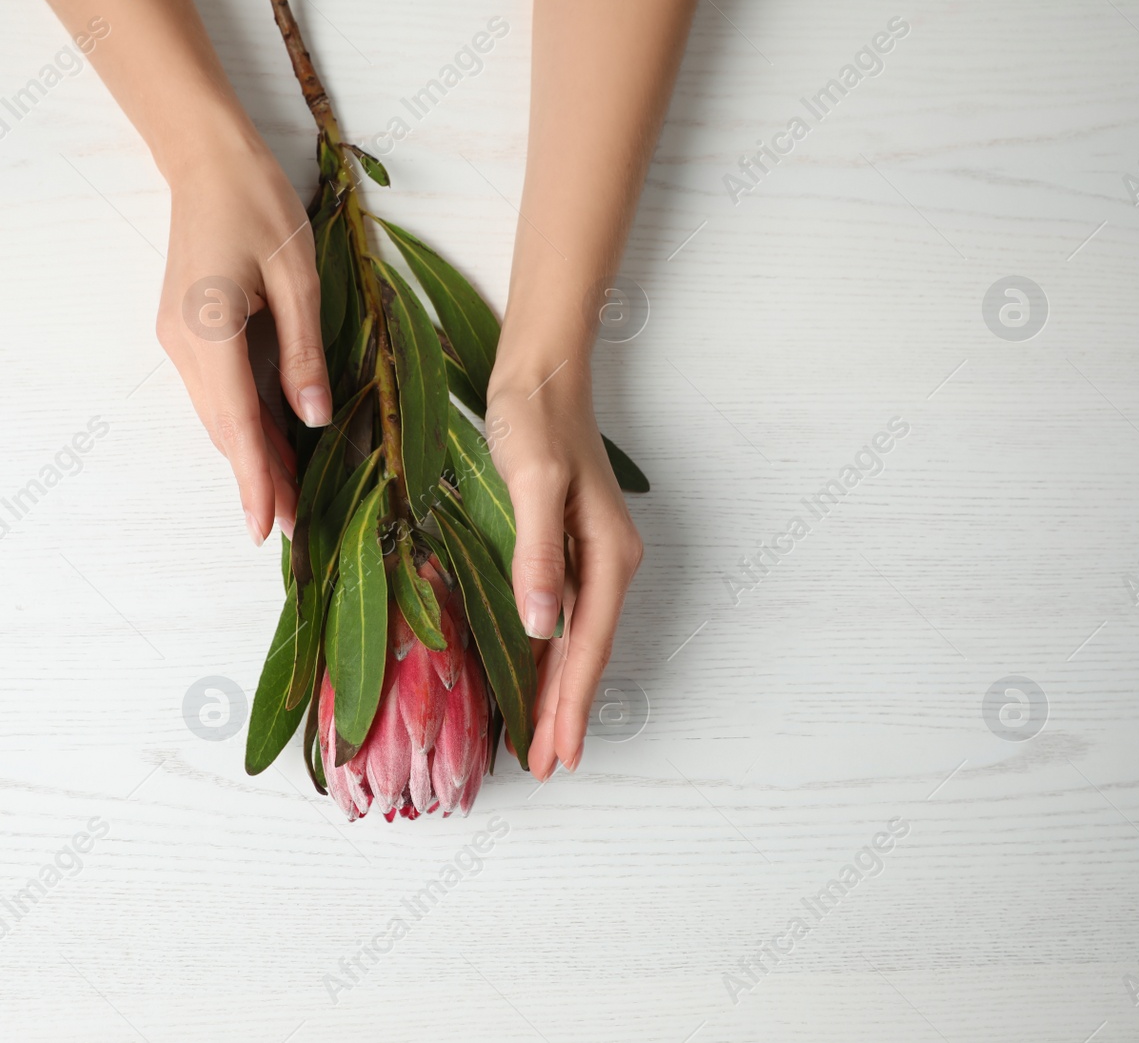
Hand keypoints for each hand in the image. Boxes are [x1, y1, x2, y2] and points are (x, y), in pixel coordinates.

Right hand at [155, 139, 329, 544]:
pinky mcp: (185, 334)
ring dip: (250, 457)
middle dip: (258, 481)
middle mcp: (184, 345)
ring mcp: (178, 341)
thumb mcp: (296, 275)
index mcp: (210, 330)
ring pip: (219, 416)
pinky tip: (271, 446)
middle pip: (224, 430)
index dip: (254, 480)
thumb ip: (303, 350)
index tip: (269, 529)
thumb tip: (314, 418)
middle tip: (297, 529)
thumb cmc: (256, 203)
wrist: (205, 161)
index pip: (235, 423)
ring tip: (289, 499)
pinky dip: (243, 425)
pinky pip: (217, 394)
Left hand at [486, 358, 643, 779]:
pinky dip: (550, 651)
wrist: (542, 372)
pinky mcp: (568, 543)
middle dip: (567, 711)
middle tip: (550, 766)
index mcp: (606, 556)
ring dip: (559, 688)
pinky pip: (563, 614)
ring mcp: (591, 554)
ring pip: (575, 639)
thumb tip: (542, 624)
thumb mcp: (532, 485)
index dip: (570, 705)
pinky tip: (535, 670)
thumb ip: (538, 554)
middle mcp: (607, 562)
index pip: (586, 648)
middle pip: (585, 653)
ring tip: (545, 738)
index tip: (560, 754)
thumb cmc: (536, 422)